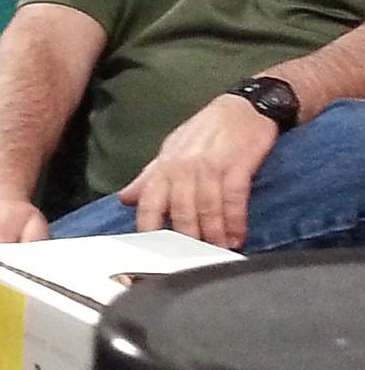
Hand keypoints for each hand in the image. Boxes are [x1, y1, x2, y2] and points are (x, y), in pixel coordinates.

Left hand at [118, 95, 277, 249]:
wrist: (243, 107)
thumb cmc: (205, 132)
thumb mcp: (171, 151)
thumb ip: (149, 178)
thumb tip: (124, 199)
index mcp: (165, 165)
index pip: (148, 200)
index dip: (148, 227)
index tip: (151, 253)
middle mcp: (183, 166)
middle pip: (179, 210)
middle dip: (186, 240)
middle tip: (193, 261)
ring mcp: (210, 165)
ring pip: (206, 209)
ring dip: (213, 235)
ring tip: (219, 253)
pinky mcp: (237, 165)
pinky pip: (233, 200)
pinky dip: (235, 222)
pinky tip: (238, 237)